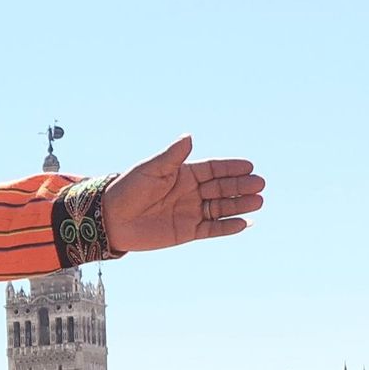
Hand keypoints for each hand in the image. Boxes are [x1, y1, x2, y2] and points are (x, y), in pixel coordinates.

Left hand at [101, 136, 263, 252]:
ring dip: (239, 205)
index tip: (250, 166)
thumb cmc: (127, 189)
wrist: (109, 219)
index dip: (231, 168)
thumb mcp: (151, 169)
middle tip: (259, 184)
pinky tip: (245, 223)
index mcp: (182, 174)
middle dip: (240, 186)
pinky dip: (227, 227)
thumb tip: (189, 137)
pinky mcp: (185, 232)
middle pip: (221, 188)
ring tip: (258, 201)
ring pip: (220, 208)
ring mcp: (189, 212)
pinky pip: (211, 229)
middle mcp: (189, 192)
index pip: (212, 169)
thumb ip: (172, 156)